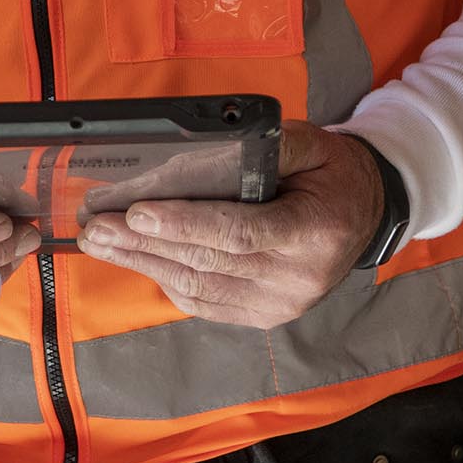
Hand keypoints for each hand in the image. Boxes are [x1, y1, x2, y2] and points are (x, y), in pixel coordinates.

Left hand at [76, 123, 384, 328]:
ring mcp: (280, 305)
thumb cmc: (332, 176)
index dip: (185, 224)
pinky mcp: (264, 317)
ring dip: (144, 263)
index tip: (138, 212)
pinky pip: (205, 303)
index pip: (240, 233)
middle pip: (209, 262)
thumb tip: (209, 147)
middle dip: (145, 243)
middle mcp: (297, 278)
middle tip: (98, 226)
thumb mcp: (315, 146)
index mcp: (314, 232)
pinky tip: (137, 259)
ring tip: (102, 243)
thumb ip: (268, 147)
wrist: (364, 216)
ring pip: (199, 287)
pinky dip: (166, 281)